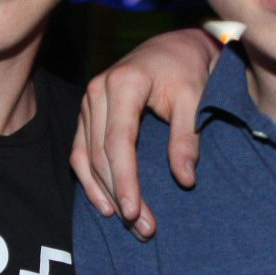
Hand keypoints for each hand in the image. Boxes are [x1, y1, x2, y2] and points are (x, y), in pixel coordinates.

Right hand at [71, 28, 220, 239]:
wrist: (175, 46)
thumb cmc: (187, 69)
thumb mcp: (195, 97)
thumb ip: (187, 137)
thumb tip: (185, 179)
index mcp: (123, 84)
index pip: (118, 143)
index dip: (125, 181)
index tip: (135, 212)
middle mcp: (97, 92)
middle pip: (100, 155)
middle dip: (119, 194)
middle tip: (142, 228)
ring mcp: (88, 102)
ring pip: (86, 157)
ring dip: (104, 193)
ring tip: (128, 223)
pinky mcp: (88, 112)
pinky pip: (80, 151)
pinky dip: (89, 179)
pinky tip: (105, 203)